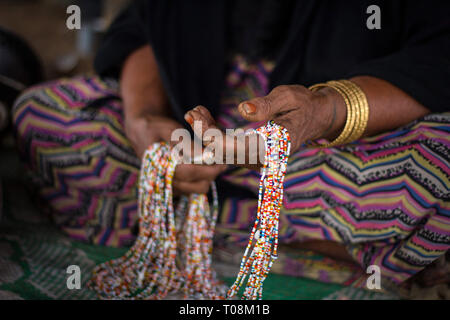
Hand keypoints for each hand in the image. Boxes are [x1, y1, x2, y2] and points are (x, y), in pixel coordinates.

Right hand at [124, 113, 224, 194]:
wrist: (143, 133)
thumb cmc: (156, 128)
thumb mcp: (168, 129)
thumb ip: (183, 142)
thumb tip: (202, 153)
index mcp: (161, 166)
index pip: (190, 172)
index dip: (208, 168)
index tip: (222, 161)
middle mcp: (164, 181)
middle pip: (198, 185)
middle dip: (212, 173)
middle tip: (222, 160)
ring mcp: (170, 187)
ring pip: (199, 189)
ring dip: (209, 177)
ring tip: (213, 161)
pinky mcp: (175, 188)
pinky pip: (195, 188)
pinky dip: (203, 179)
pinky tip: (204, 164)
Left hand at [184, 85, 344, 166]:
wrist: (315, 117)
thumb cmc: (304, 104)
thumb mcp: (289, 97)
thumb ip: (267, 104)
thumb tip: (243, 110)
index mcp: (276, 146)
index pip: (236, 148)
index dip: (212, 135)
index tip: (196, 117)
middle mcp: (265, 158)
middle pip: (225, 152)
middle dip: (204, 133)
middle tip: (192, 111)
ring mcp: (257, 158)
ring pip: (223, 152)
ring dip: (206, 133)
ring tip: (194, 111)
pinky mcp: (251, 153)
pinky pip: (227, 147)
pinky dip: (213, 133)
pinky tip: (202, 116)